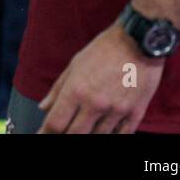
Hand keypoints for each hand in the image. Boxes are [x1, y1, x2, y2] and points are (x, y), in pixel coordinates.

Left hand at [38, 23, 164, 132]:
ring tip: (84, 129)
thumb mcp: (75, 64)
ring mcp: (117, 110)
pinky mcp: (136, 112)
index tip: (41, 134)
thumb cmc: (104, 49)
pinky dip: (112, 136)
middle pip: (75, 135)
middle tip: (62, 132)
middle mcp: (95, 103)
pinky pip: (122, 135)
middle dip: (65, 136)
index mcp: (76, 90)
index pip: (56, 123)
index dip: (45, 132)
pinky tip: (105, 133)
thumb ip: (58, 89)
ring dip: (89, 135)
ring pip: (98, 137)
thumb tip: (44, 107)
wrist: (138, 41)